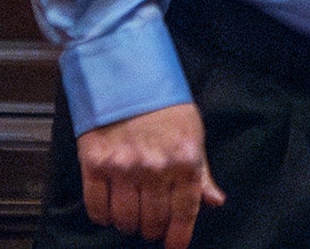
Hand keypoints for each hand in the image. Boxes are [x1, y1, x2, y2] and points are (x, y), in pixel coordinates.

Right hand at [76, 103, 225, 247]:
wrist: (127, 77)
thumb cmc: (165, 105)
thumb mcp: (193, 134)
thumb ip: (202, 172)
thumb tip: (214, 200)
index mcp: (185, 160)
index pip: (185, 211)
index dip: (179, 235)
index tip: (174, 248)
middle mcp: (155, 168)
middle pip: (153, 219)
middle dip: (153, 229)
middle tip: (151, 228)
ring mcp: (123, 167)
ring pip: (125, 218)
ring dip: (129, 225)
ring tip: (131, 221)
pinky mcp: (95, 164)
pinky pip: (96, 206)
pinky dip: (103, 216)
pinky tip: (109, 213)